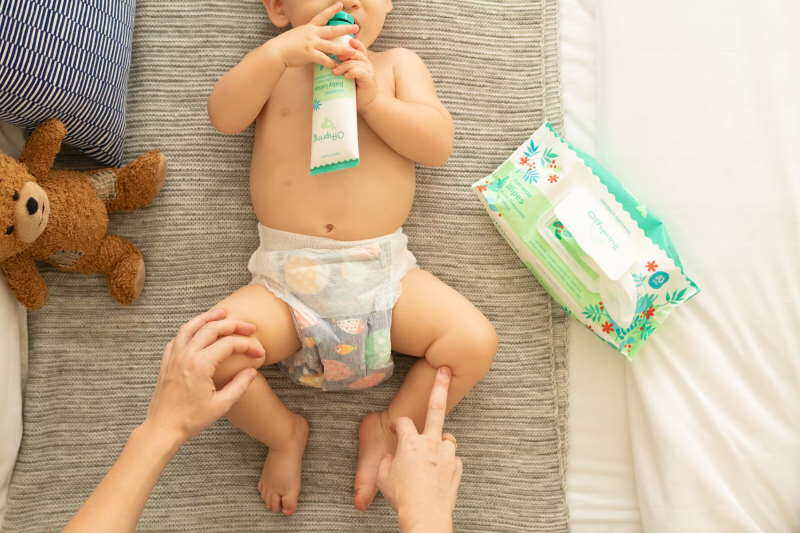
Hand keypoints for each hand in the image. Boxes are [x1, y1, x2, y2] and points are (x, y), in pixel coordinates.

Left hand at [145, 308, 265, 441]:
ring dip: (208, 317)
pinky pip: (178, 337)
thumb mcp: (221, 405)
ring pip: (191, 326)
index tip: (259, 353)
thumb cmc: (191, 419)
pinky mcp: (167, 361)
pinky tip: (198, 330)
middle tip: (249, 326)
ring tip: (223, 313)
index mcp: (200, 365)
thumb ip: (239, 385)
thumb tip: (252, 370)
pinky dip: (190, 328)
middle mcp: (186, 355)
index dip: (248, 346)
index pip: (229, 345)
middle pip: (212, 328)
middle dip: (233, 324)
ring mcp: (174, 356)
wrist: (163, 427)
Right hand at [269, 2, 358, 69]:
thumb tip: (310, 39)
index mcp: (308, 28)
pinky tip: (338, 67)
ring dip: (343, 49)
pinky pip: (324, 59)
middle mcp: (311, 34)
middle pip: (332, 30)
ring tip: (353, 51)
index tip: (340, 5)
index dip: (332, 10)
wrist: (275, 51)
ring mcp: (311, 44)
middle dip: (345, 29)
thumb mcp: (296, 35)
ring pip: (331, 46)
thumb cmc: (284, 45)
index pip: (322, 16)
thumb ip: (305, 36)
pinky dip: (331, 63)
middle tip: (356, 27)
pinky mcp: (309, 54)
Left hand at [332, 38, 380, 111]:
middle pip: (355, 53)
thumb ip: (343, 68)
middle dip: (344, 54)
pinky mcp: (368, 79)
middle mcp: (366, 64)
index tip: (341, 44)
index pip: (358, 48)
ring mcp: (368, 71)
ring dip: (344, 66)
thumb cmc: (356, 91)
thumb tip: (326, 63)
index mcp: (362, 61)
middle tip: (334, 59)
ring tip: (335, 72)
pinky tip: (346, 76)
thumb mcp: (348, 77)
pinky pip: (360, 72)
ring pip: (356, 62)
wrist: (367, 104)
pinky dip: (352, 72)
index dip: (352, 44)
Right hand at [377, 367, 462, 529]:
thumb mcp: (383, 478)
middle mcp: (430, 443)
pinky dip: (448, 461)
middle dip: (440, 387)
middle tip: (446, 369)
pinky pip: (454, 459)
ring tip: (436, 450)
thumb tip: (390, 459)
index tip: (395, 428)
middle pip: (436, 408)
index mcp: (410, 443)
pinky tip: (442, 469)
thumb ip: (386, 462)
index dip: (396, 424)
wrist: (426, 515)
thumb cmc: (402, 496)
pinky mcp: (457, 467)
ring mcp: (447, 454)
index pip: (402, 423)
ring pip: (448, 438)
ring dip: (442, 441)